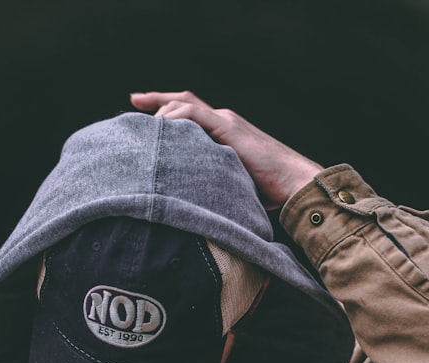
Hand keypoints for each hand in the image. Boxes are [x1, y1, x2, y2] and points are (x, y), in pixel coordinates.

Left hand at [130, 91, 322, 208]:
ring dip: (161, 113)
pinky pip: (194, 114)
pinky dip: (175, 117)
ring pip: (184, 104)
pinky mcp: (228, 128)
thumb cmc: (269, 191)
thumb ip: (209, 180)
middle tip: (133, 100)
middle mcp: (223, 120)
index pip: (189, 112)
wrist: (294, 184)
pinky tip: (160, 128)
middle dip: (156, 99)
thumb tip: (186, 197)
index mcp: (223, 131)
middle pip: (183, 101)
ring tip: (144, 128)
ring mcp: (226, 122)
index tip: (140, 109)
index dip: (165, 108)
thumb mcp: (229, 182)